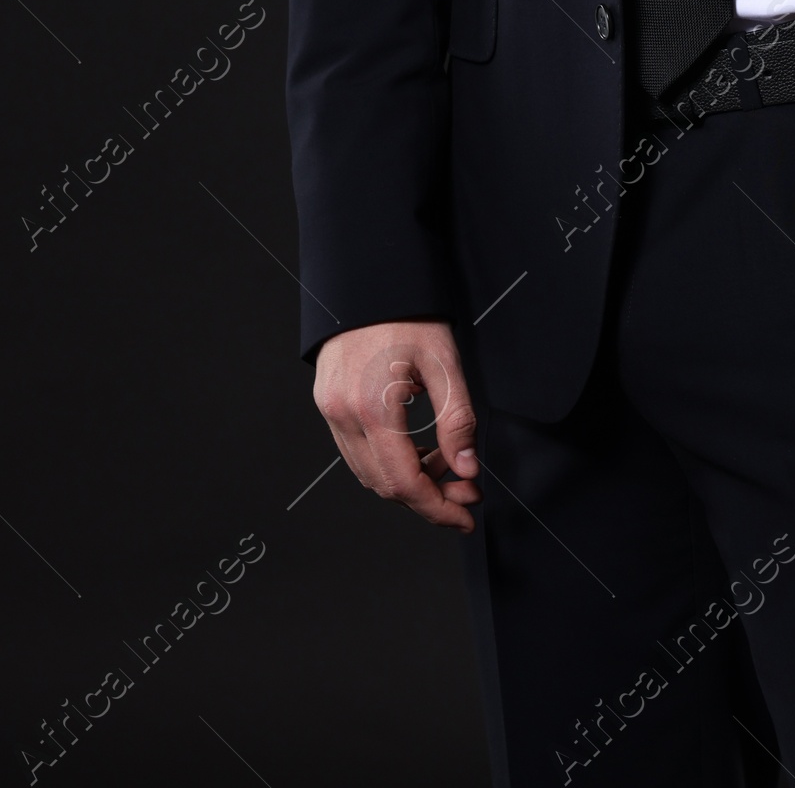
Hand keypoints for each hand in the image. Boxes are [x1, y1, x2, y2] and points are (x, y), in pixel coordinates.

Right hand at [313, 318, 480, 531]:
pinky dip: (389, 460)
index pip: (404, 483)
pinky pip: (357, 450)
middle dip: (429, 497)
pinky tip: (417, 448)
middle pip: (385, 486)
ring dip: (409, 480)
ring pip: (369, 472)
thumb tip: (467, 469)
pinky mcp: (327, 402)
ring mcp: (330, 409)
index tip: (465, 517)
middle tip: (465, 489)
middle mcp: (343, 414)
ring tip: (446, 464)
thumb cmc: (407, 312)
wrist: (369, 277)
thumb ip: (457, 420)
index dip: (437, 508)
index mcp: (372, 408)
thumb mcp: (444, 362)